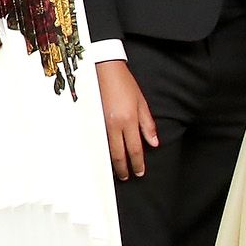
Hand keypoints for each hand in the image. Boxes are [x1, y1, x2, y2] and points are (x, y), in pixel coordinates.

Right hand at [97, 60, 156, 179]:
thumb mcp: (141, 102)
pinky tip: (106, 155)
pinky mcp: (92, 120)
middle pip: (119, 154)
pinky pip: (98, 141)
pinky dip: (104, 151)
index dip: (138, 163)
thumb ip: (147, 124)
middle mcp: (114, 125)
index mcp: (128, 120)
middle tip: (128, 176)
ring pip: (107, 150)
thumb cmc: (124, 83)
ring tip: (118, 170)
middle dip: (124, 168)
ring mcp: (100, 123)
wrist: (103, 69)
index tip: (140, 172)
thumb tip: (154, 143)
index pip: (135, 148)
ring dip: (113, 162)